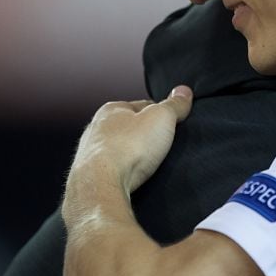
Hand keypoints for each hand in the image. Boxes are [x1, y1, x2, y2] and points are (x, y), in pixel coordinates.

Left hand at [72, 85, 194, 195]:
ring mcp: (91, 154)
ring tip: (152, 164)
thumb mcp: (162, 118)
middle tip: (164, 144)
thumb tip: (184, 92)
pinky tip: (137, 178)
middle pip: (130, 129)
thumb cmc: (128, 147)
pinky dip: (126, 174)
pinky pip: (115, 171)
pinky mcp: (93, 177)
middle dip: (146, 136)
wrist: (102, 184)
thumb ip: (174, 105)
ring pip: (121, 151)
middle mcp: (97, 129)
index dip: (160, 113)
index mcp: (111, 109)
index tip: (172, 122)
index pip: (142, 105)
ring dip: (135, 156)